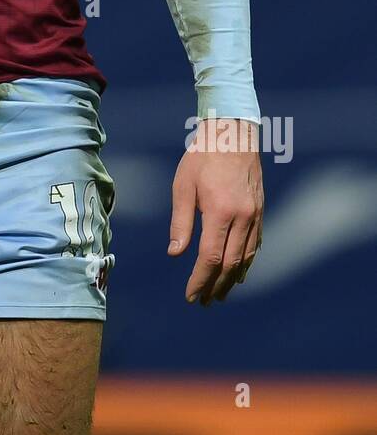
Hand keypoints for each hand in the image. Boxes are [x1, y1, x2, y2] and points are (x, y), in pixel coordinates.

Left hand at [167, 117, 262, 304]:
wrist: (232, 133)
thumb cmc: (202, 157)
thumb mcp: (183, 185)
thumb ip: (181, 222)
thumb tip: (175, 254)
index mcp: (221, 211)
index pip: (210, 258)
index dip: (200, 280)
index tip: (190, 296)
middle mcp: (243, 217)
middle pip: (230, 264)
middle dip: (215, 286)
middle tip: (203, 302)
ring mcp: (255, 214)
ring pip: (246, 257)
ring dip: (232, 279)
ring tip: (219, 293)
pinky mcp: (260, 210)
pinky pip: (256, 244)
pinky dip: (246, 262)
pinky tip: (237, 271)